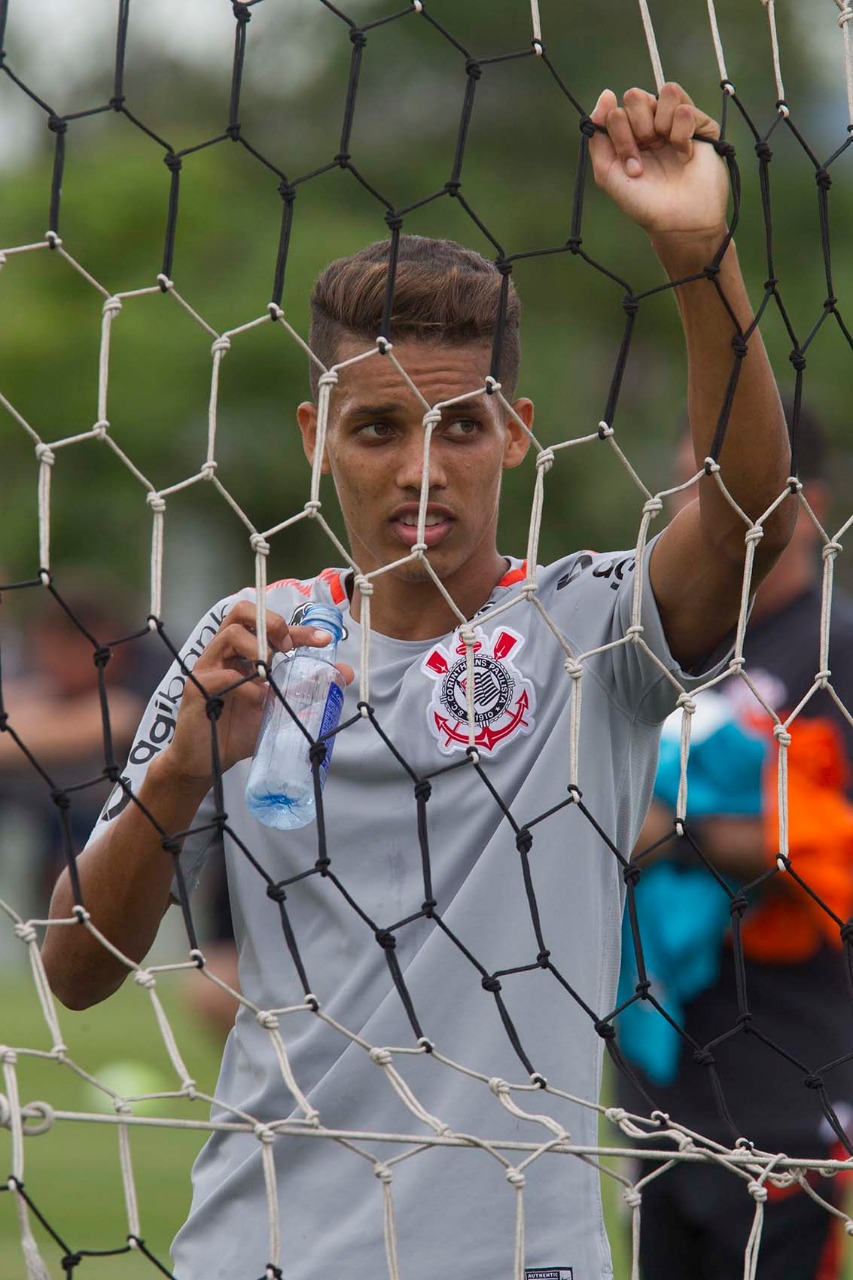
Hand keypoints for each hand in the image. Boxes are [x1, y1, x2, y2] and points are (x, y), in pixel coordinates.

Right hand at [162, 601, 353, 786]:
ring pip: (230, 634)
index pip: (268, 626)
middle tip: (288, 646)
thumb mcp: (278, 707)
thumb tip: (344, 673)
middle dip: (271, 622)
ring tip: (271, 675)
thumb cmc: (238, 730)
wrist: (205, 762)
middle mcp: (223, 653)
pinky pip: (223, 675)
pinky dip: (247, 686)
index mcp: (243, 653)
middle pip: (241, 611)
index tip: (324, 640)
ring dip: (258, 649)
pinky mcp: (197, 688)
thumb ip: (305, 688)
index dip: (298, 628)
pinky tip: (259, 700)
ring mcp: (208, 667)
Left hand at [589, 82, 728, 248]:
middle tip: (647, 153)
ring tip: (667, 147)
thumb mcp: (608, 174)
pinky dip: (681, 133)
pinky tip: (685, 155)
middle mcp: (652, 123)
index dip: (619, 135)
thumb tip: (606, 95)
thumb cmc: (643, 202)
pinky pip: (685, 108)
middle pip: (636, 96)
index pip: (615, 110)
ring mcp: (676, 122)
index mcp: (629, 134)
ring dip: (661, 124)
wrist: (678, 222)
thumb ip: (597, 137)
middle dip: (638, 127)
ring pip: (665, 91)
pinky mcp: (702, 125)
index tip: (630, 164)